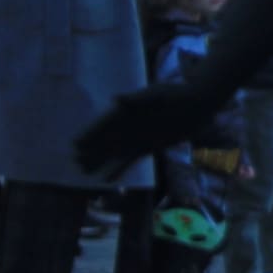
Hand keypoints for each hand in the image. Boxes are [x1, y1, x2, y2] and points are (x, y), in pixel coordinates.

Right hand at [74, 81, 211, 175]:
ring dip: (100, 161)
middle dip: (91, 150)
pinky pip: (130, 160)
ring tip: (84, 170)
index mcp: (127, 111)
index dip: (90, 133)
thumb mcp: (157, 94)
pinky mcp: (149, 147)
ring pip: (114, 152)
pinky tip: (107, 178)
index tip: (75, 143)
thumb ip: (136, 99)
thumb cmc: (176, 94)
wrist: (197, 103)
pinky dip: (118, 168)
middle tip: (75, 161)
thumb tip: (116, 99)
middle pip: (105, 140)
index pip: (103, 124)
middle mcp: (129, 126)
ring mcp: (138, 137)